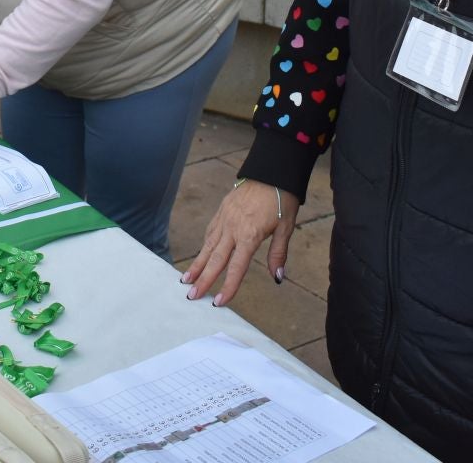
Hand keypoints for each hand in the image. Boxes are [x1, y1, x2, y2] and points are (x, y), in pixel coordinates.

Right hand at [181, 179, 300, 305]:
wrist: (272, 170)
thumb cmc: (282, 199)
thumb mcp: (286, 227)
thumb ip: (278, 253)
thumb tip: (277, 277)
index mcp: (250, 234)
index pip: (236, 267)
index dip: (228, 286)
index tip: (219, 302)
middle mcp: (233, 228)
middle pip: (215, 258)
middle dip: (203, 279)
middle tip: (191, 296)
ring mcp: (225, 218)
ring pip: (207, 245)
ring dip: (197, 264)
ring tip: (185, 280)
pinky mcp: (222, 210)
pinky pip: (210, 232)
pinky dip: (204, 246)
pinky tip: (200, 255)